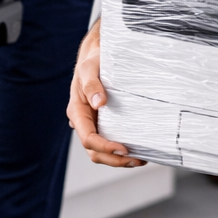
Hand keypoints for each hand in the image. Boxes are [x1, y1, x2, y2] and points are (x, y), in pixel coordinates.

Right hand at [67, 20, 145, 168]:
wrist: (97, 57)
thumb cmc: (92, 62)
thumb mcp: (89, 69)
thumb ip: (91, 84)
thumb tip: (99, 102)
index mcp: (77, 112)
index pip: (88, 138)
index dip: (105, 147)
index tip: (123, 149)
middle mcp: (84, 122)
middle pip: (95, 151)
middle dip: (115, 160)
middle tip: (137, 159)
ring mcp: (94, 125)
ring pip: (102, 152)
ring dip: (120, 160)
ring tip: (140, 159)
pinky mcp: (105, 124)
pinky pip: (111, 142)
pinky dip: (123, 151)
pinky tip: (138, 150)